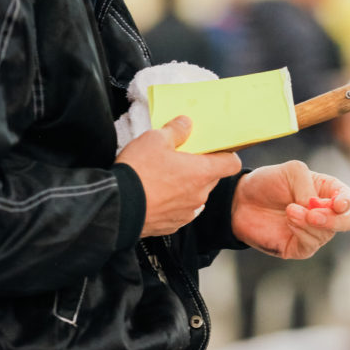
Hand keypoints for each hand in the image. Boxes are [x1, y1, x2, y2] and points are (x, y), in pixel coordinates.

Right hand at [115, 116, 241, 236]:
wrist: (117, 207)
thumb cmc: (139, 172)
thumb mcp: (155, 139)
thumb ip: (176, 130)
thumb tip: (186, 124)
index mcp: (202, 173)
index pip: (232, 164)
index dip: (226, 155)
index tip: (214, 150)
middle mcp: (199, 195)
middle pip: (211, 178)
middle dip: (200, 168)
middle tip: (179, 159)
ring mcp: (186, 213)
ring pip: (195, 195)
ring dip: (186, 186)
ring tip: (163, 178)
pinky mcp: (172, 225)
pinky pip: (180, 211)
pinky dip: (173, 203)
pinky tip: (156, 195)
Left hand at [231, 160, 349, 259]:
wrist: (240, 201)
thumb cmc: (268, 183)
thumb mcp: (292, 172)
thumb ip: (309, 186)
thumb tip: (315, 208)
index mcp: (327, 191)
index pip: (348, 198)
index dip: (347, 201)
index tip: (338, 204)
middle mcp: (325, 213)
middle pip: (346, 221)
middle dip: (332, 219)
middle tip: (312, 212)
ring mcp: (313, 231)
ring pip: (327, 233)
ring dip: (309, 222)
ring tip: (290, 210)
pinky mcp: (300, 247)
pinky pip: (311, 244)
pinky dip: (302, 232)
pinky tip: (289, 220)